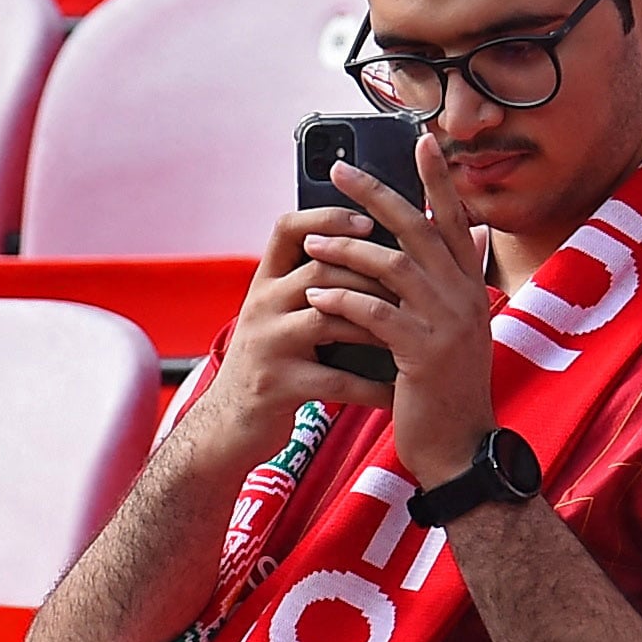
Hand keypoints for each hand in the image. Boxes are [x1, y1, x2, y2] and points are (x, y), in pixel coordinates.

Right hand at [189, 200, 399, 463]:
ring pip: (328, 318)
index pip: (288, 229)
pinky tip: (398, 393)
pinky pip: (336, 381)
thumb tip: (372, 255)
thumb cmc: (270, 364)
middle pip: (319, 270)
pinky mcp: (276, 385)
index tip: (370, 220)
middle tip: (415, 288)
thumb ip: (311, 288)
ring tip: (412, 334)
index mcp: (265, 283)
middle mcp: (261, 306)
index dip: (328, 217)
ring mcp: (266, 345)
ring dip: (377, 326)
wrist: (227, 424)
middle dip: (372, 276)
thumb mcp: (279, 317)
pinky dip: (372, 388)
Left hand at [303, 146, 499, 475]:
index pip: (456, 219)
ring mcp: (449, 325)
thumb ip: (455, 282)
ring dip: (348, 250)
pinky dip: (344, 302)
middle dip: (377, 195)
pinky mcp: (424, 355)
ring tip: (312, 244)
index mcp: (471, 287)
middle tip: (340, 171)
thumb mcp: (457, 329)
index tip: (421, 140)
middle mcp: (466, 297)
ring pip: (395, 267)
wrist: (458, 448)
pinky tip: (315, 296)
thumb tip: (473, 233)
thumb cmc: (444, 388)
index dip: (439, 179)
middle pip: (420, 228)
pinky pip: (378, 315)